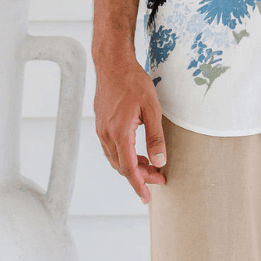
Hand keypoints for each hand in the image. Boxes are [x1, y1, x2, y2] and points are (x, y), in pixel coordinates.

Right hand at [94, 53, 167, 203]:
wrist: (113, 63)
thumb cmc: (133, 82)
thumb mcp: (152, 107)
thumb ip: (156, 136)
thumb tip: (160, 161)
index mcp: (119, 132)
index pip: (128, 168)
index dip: (139, 185)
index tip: (147, 198)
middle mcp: (106, 134)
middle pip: (122, 166)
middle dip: (140, 177)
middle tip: (159, 178)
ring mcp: (101, 129)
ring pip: (115, 158)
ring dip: (132, 166)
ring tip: (151, 167)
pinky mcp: (101, 124)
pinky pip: (111, 148)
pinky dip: (124, 156)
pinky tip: (136, 152)